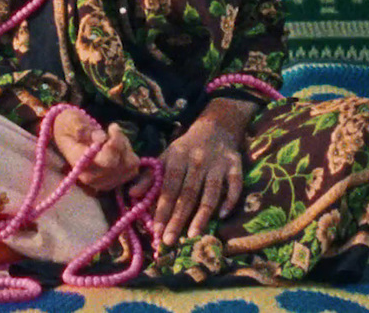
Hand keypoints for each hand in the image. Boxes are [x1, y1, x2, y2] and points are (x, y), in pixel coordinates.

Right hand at [51, 109, 139, 192]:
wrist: (69, 135)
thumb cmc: (69, 126)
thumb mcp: (71, 120)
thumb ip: (81, 127)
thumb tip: (99, 138)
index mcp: (79, 163)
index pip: (105, 161)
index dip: (115, 145)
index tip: (112, 126)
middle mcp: (91, 177)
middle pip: (119, 165)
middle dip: (121, 143)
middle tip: (112, 129)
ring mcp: (103, 182)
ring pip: (129, 166)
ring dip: (126, 149)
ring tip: (114, 138)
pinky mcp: (113, 181)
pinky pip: (132, 169)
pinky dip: (129, 155)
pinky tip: (119, 147)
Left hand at [131, 97, 255, 244]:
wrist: (214, 128)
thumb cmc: (185, 149)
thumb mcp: (165, 157)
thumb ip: (150, 177)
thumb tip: (133, 194)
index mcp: (177, 157)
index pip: (168, 187)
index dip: (162, 209)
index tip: (156, 231)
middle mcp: (198, 161)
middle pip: (188, 194)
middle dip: (178, 219)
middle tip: (170, 241)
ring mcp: (217, 164)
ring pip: (210, 193)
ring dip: (202, 215)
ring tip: (193, 235)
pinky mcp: (235, 165)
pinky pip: (235, 185)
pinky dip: (230, 200)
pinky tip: (222, 216)